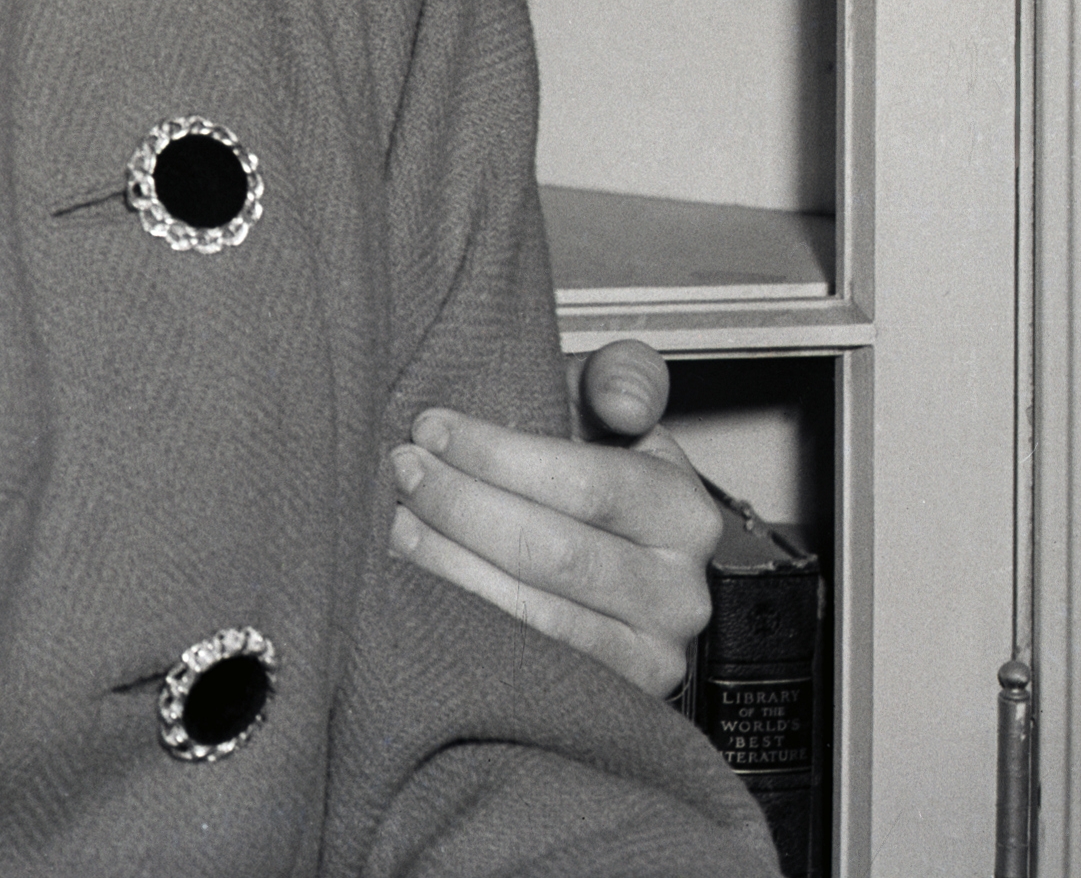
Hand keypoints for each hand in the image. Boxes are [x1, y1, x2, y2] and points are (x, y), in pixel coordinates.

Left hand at [388, 340, 717, 695]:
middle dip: (463, 506)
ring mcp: (648, 659)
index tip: (430, 427)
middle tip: (403, 470)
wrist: (602, 559)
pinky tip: (416, 587)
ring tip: (397, 523)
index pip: (588, 484)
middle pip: (555, 553)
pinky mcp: (605, 703)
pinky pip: (527, 668)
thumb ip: (621, 377)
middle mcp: (679, 595)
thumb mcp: (606, 410)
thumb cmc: (590, 472)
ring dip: (451, 566)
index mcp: (683, 513)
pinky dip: (463, 625)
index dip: (499, 454)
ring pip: (536, 616)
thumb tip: (624, 403)